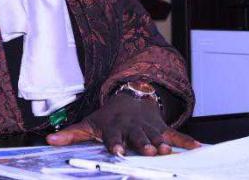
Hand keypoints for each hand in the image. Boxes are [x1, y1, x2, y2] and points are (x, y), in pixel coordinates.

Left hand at [46, 93, 199, 155]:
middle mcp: (133, 127)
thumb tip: (49, 141)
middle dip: (142, 143)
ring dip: (163, 143)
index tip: (116, 151)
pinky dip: (188, 141)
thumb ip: (71, 134)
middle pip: (138, 136)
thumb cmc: (107, 118)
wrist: (130, 98)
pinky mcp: (162, 128)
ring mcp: (149, 127)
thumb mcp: (88, 124)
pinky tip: (199, 148)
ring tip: (169, 151)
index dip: (115, 142)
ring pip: (157, 136)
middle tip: (149, 151)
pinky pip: (177, 135)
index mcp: (114, 127)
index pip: (113, 136)